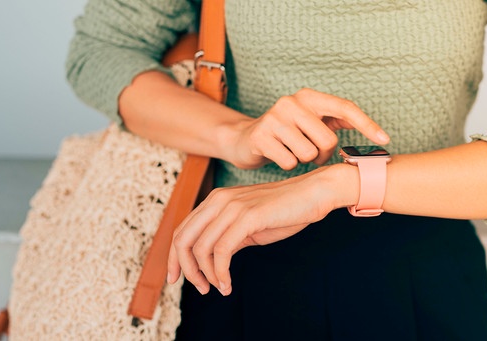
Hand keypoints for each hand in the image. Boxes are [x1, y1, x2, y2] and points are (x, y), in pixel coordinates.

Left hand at [167, 164, 356, 295]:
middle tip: (199, 288)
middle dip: (185, 269)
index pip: (181, 230)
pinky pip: (222, 251)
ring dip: (207, 276)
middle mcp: (218, 200)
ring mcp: (231, 206)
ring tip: (219, 288)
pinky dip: (220, 273)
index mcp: (215, 200)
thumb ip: (227, 237)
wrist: (312, 194)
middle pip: (182, 239)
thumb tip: (210, 261)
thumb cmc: (283, 211)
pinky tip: (227, 284)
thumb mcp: (248, 225)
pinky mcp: (247, 216)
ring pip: (200, 248)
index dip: (174, 257)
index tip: (176, 278)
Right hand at [225, 88, 388, 169]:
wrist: (244, 139)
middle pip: (328, 140)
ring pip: (309, 154)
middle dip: (324, 154)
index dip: (367, 124)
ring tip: (293, 152)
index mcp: (308, 97)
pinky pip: (289, 162)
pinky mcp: (261, 137)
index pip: (345, 108)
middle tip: (313, 153)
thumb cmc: (285, 132)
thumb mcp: (310, 120)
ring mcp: (274, 119)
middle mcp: (291, 103)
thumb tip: (372, 127)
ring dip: (304, 160)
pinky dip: (288, 165)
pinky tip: (279, 156)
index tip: (385, 139)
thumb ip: (337, 119)